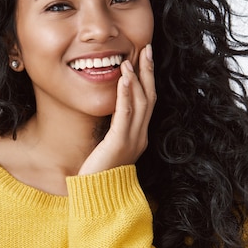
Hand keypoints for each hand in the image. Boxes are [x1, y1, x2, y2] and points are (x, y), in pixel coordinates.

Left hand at [78, 44, 155, 174]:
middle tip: (147, 48)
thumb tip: (107, 114)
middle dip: (148, 71)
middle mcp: (140, 136)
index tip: (144, 58)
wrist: (98, 198)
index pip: (147, 102)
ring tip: (133, 57)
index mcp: (138, 136)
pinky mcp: (119, 143)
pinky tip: (124, 78)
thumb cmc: (98, 174)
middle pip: (150, 97)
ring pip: (142, 102)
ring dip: (138, 78)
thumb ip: (111, 131)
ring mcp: (132, 140)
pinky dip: (126, 94)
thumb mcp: (107, 147)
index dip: (147, 79)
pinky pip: (126, 114)